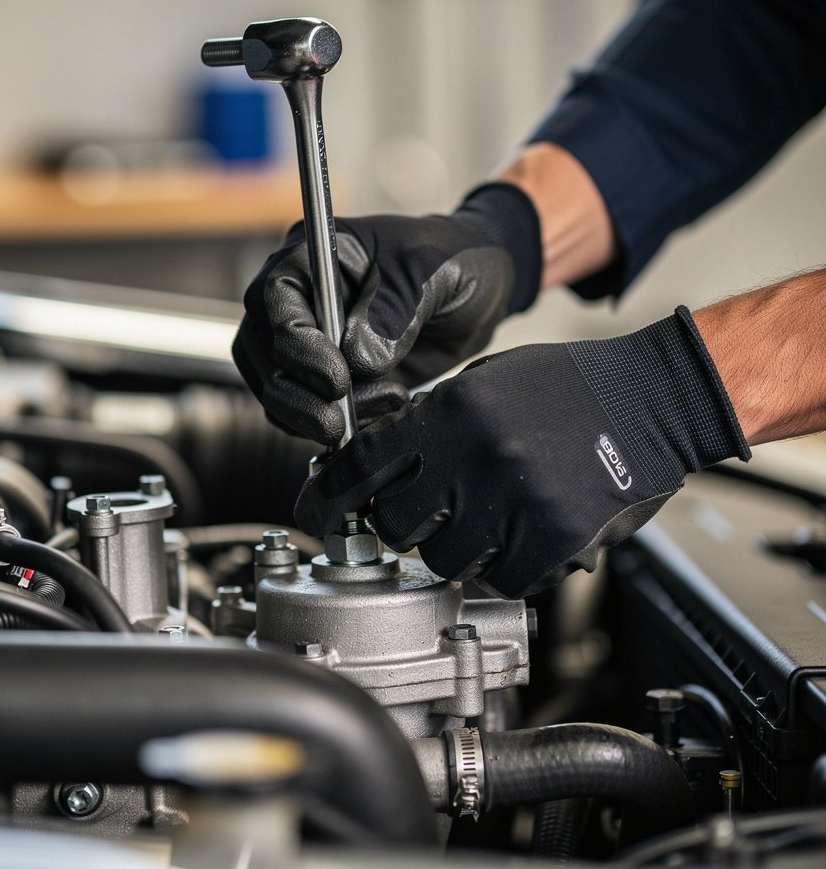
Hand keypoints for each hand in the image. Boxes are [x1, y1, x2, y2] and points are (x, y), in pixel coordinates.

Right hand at [232, 183, 540, 444]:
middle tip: (338, 421)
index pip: (272, 300)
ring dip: (316, 415)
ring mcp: (307, 342)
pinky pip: (304, 412)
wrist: (477, 290)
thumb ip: (394, 308)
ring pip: (276, 389)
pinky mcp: (325, 378)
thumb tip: (356, 355)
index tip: (337, 379)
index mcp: (312, 256)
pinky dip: (337, 424)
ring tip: (383, 405)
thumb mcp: (433, 270)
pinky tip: (383, 410)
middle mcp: (298, 299)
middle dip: (295, 395)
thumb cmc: (454, 258)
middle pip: (260, 353)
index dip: (296, 345)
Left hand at [294, 307, 748, 597]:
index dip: (328, 495)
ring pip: (443, 559)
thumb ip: (429, 423)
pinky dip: (503, 570)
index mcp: (452, 410)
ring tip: (485, 522)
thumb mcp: (484, 383)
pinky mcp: (553, 536)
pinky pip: (500, 580)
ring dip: (453, 550)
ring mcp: (514, 499)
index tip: (315, 516)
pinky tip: (518, 540)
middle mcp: (474, 455)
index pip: (363, 462)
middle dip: (401, 526)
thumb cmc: (565, 388)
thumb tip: (377, 464)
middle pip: (395, 524)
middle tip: (424, 516)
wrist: (649, 399)